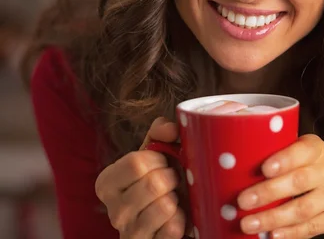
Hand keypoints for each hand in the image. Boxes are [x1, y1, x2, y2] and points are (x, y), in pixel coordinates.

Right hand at [95, 117, 186, 237]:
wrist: (168, 216)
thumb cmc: (160, 179)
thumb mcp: (156, 153)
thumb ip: (160, 133)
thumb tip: (170, 128)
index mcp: (108, 182)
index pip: (135, 163)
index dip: (158, 159)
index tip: (163, 162)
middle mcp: (113, 210)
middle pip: (153, 184)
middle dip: (172, 178)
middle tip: (173, 180)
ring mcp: (129, 232)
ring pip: (165, 206)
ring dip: (178, 198)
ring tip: (175, 198)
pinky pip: (173, 229)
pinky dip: (183, 220)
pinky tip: (178, 217)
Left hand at [237, 134, 323, 238]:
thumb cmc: (321, 170)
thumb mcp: (310, 155)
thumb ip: (284, 155)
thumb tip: (236, 165)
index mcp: (317, 150)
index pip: (303, 151)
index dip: (284, 159)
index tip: (264, 169)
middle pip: (298, 181)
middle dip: (268, 192)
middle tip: (242, 201)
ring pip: (302, 208)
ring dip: (273, 217)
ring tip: (248, 223)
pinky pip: (312, 226)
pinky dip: (292, 233)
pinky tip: (273, 235)